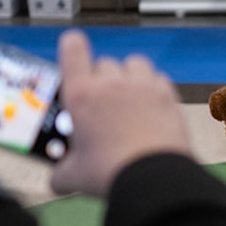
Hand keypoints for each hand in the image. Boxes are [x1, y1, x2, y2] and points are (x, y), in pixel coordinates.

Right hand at [48, 32, 193, 196]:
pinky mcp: (167, 95)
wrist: (152, 177)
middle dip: (102, 78)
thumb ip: (62, 173)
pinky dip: (154, 87)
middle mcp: (112, 84)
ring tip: (128, 97)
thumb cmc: (111, 172)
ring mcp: (142, 86)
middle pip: (104, 63)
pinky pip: (159, 78)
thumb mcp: (74, 175)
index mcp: (82, 95)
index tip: (72, 45)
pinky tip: (151, 106)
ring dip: (129, 75)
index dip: (72, 45)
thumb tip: (57, 180)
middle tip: (102, 102)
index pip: (73, 51)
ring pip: (134, 63)